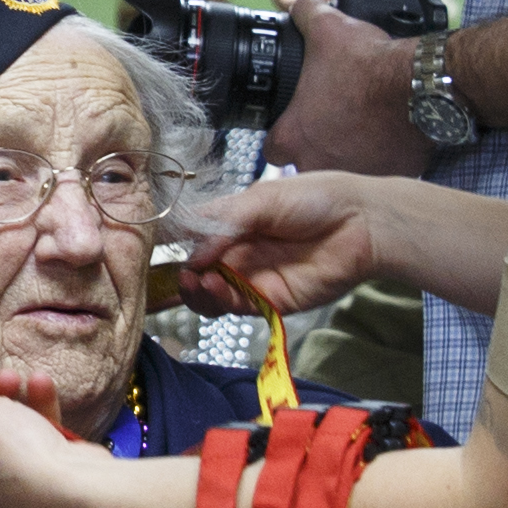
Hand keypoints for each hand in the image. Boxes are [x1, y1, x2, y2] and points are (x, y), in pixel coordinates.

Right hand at [181, 170, 380, 316]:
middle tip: (180, 272)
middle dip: (179, 275)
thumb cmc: (316, 199)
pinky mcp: (268, 302)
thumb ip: (224, 223)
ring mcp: (250, 278)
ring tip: (198, 280)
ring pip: (209, 295)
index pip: (189, 236)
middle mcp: (236, 252)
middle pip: (193, 272)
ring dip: (196, 291)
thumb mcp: (263, 199)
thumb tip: (193, 253)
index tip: (146, 247)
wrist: (362, 223)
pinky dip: (219, 300)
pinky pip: (234, 308)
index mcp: (231, 223)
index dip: (167, 244)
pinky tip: (217, 285)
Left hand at [263, 0, 432, 175]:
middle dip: (321, 146)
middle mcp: (320, 164)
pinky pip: (381, 172)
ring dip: (352, 153)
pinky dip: (384, 156)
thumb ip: (305, 13)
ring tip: (365, 126)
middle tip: (337, 122)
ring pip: (345, 170)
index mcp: (294, 137)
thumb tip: (302, 4)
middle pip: (309, 164)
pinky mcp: (389, 177)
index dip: (285, 132)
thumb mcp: (328, 27)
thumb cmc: (370, 65)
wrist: (420, 85)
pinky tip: (390, 134)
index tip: (300, 119)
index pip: (273, 148)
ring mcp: (356, 175)